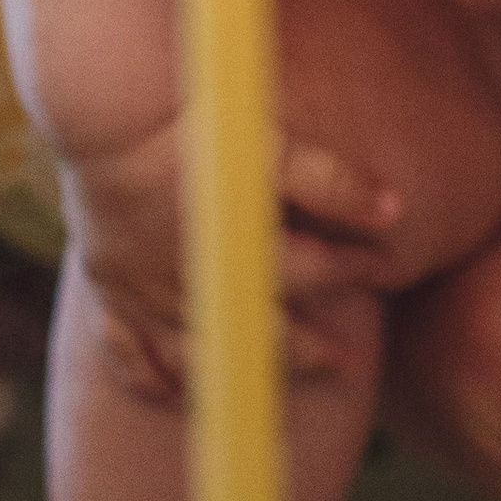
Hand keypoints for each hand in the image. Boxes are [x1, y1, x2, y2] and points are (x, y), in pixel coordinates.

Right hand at [66, 117, 399, 395]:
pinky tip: (173, 390)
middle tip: (348, 363)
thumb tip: (396, 211)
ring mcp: (143, 293)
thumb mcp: (271, 146)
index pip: (313, 272)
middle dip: (309, 351)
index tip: (383, 266)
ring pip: (194, 358)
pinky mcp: (107, 286)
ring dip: (235, 376)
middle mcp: (192, 285)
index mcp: (237, 251)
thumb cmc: (192, 122)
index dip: (353, 268)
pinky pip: (126, 352)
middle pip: (258, 335)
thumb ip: (332, 183)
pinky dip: (151, 376)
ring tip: (265, 393)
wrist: (105, 107)